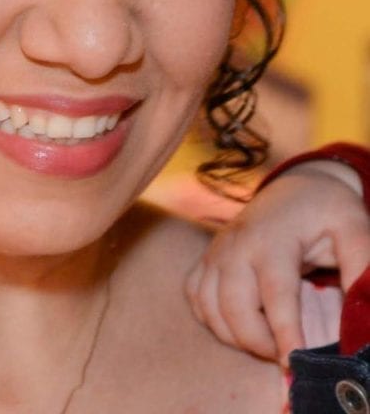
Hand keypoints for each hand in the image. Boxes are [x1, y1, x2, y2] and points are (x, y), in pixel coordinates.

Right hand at [185, 161, 369, 365]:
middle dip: (259, 342)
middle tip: (288, 353)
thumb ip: (361, 267)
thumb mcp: (354, 229)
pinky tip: (239, 323)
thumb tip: (362, 310)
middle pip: (235, 307)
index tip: (294, 363)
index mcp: (273, 239)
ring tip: (268, 340)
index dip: (284, 333)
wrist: (295, 186)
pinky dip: (213, 318)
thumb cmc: (326, 210)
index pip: (276, 294)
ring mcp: (217, 250)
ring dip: (236, 335)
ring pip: (210, 307)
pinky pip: (196, 297)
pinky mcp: (207, 257)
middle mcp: (237, 245)